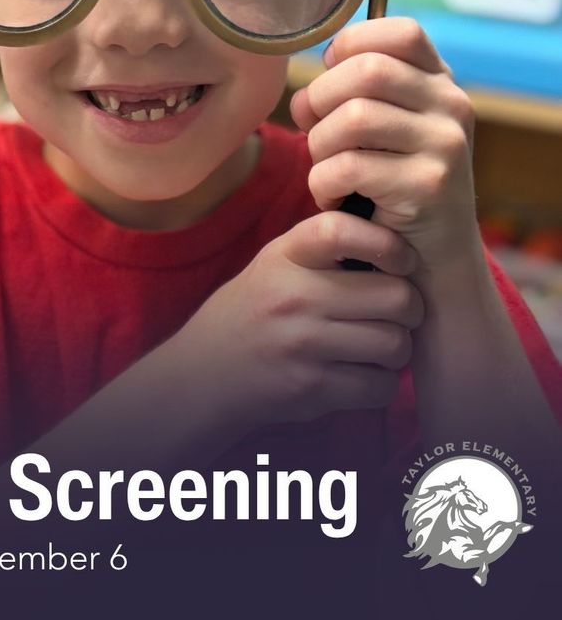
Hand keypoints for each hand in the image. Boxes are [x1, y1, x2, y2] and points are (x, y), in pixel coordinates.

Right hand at [175, 211, 423, 437]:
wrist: (207, 369)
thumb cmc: (258, 307)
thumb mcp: (278, 261)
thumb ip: (327, 246)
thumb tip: (399, 239)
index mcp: (287, 256)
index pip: (340, 230)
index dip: (387, 242)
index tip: (402, 259)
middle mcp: (294, 297)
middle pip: (395, 296)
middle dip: (410, 307)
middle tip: (402, 312)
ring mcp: (303, 345)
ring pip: (395, 345)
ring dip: (400, 349)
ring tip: (383, 344)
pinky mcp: (312, 389)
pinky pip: (380, 387)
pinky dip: (382, 384)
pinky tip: (364, 374)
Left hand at [289, 18, 478, 283]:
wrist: (431, 260)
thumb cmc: (389, 187)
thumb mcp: (378, 131)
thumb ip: (346, 97)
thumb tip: (304, 96)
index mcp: (441, 83)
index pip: (400, 32)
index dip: (351, 46)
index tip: (331, 78)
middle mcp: (453, 106)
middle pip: (366, 71)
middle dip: (321, 99)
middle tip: (314, 133)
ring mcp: (446, 145)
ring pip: (352, 119)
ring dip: (319, 147)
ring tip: (325, 169)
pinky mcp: (428, 186)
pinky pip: (346, 167)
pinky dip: (322, 184)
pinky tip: (332, 198)